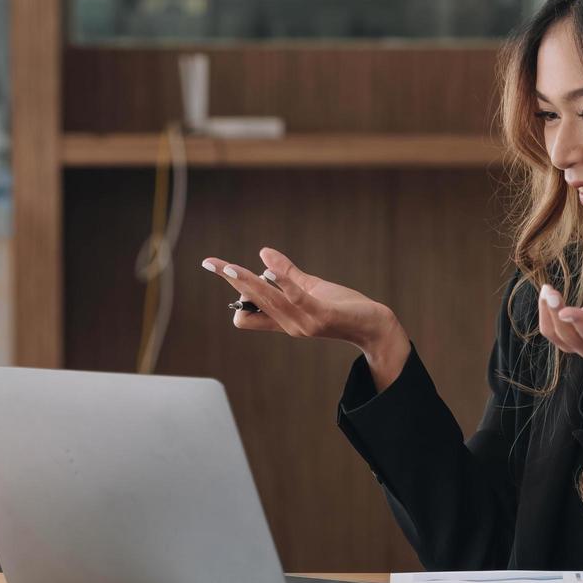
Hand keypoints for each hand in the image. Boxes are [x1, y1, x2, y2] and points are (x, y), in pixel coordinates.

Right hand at [201, 247, 406, 365]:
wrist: (374, 325)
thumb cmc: (343, 307)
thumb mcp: (311, 290)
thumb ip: (288, 278)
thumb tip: (264, 258)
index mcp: (283, 320)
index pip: (246, 315)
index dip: (236, 294)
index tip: (229, 271)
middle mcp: (288, 324)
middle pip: (249, 301)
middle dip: (229, 279)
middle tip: (208, 262)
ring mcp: (303, 322)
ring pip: (266, 298)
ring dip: (246, 281)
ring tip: (228, 266)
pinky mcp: (320, 314)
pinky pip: (294, 295)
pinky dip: (280, 276)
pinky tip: (268, 260)